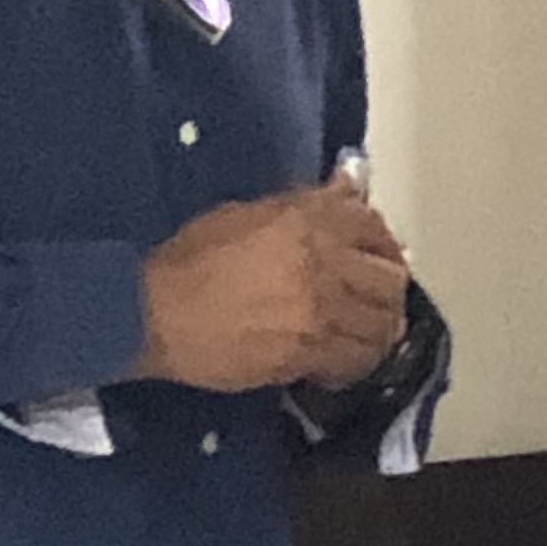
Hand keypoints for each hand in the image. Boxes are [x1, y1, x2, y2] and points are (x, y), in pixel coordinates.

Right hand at [133, 177, 409, 393]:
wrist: (156, 312)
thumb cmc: (191, 258)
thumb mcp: (249, 212)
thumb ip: (307, 204)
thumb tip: (351, 184)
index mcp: (308, 221)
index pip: (373, 227)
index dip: (384, 245)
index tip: (377, 257)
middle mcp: (324, 264)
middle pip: (390, 281)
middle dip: (389, 290)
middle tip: (377, 301)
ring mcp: (320, 312)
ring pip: (381, 326)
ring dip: (379, 330)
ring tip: (367, 335)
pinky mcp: (307, 354)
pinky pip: (354, 361)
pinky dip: (357, 361)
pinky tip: (343, 361)